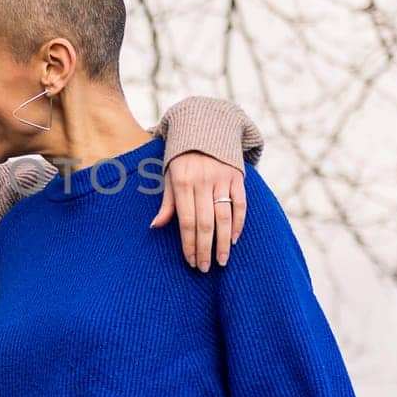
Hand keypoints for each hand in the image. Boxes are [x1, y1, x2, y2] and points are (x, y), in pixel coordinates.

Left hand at [150, 153, 247, 271]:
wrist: (205, 128)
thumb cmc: (182, 159)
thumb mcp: (169, 176)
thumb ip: (167, 203)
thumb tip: (156, 226)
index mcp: (183, 183)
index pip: (187, 222)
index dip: (189, 244)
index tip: (190, 261)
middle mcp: (203, 182)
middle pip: (206, 224)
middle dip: (205, 249)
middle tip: (204, 268)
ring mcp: (222, 179)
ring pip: (224, 217)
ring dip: (223, 243)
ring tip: (222, 261)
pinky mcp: (237, 177)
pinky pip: (240, 204)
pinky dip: (239, 224)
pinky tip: (234, 240)